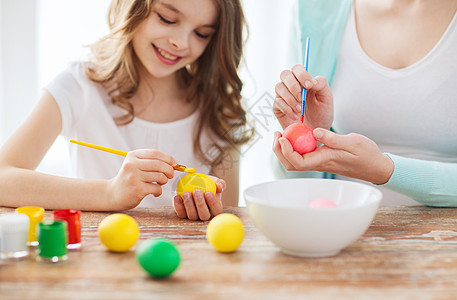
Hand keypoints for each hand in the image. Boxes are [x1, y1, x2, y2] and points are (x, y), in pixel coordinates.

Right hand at [107, 149, 175, 209]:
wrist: (112, 194)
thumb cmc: (129, 179)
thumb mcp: (136, 165)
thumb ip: (151, 161)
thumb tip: (173, 163)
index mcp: (132, 156)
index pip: (155, 153)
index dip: (168, 158)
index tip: (175, 164)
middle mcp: (132, 164)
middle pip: (159, 164)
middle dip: (169, 170)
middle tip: (170, 175)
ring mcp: (134, 177)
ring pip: (160, 176)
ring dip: (164, 181)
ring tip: (159, 184)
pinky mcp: (137, 189)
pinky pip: (157, 188)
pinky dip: (159, 191)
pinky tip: (154, 192)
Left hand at [173, 176, 225, 220]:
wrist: (194, 183)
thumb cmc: (207, 183)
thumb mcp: (214, 181)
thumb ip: (219, 183)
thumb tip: (219, 187)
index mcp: (215, 208)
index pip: (217, 210)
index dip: (213, 203)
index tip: (208, 192)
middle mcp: (205, 214)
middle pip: (204, 216)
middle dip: (200, 204)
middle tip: (197, 191)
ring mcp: (193, 215)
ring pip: (192, 216)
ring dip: (189, 205)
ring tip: (186, 193)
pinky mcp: (183, 214)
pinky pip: (181, 213)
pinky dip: (178, 206)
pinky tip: (177, 196)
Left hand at [272, 128, 393, 184]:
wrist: (375, 166)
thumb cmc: (366, 155)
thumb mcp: (352, 142)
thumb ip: (332, 138)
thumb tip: (315, 132)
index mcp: (324, 160)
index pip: (298, 161)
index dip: (286, 151)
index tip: (282, 137)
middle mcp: (318, 163)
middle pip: (291, 164)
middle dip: (279, 150)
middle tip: (276, 134)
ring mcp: (318, 162)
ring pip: (294, 161)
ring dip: (284, 149)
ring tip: (281, 134)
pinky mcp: (320, 158)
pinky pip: (302, 155)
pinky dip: (293, 146)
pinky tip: (294, 135)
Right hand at [273, 64, 333, 129]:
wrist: (315, 132)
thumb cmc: (322, 113)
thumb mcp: (326, 98)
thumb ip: (321, 85)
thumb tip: (310, 81)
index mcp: (303, 80)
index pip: (297, 68)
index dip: (301, 74)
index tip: (309, 85)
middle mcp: (291, 86)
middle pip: (284, 74)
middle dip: (293, 85)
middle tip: (301, 97)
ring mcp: (283, 96)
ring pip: (279, 87)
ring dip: (290, 98)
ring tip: (300, 110)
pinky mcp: (278, 108)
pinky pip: (277, 102)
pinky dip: (287, 109)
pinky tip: (295, 116)